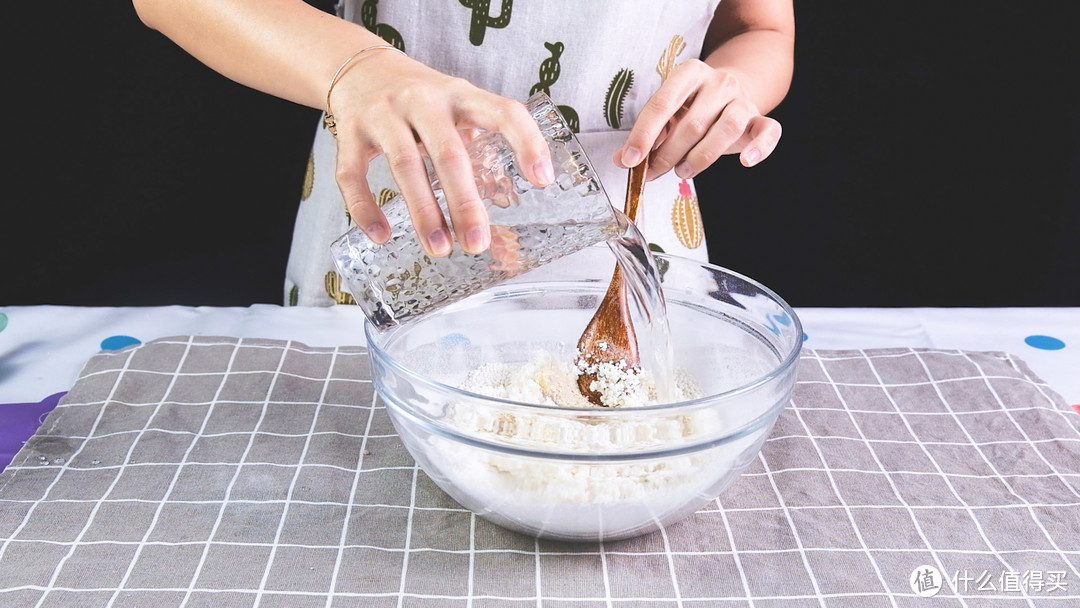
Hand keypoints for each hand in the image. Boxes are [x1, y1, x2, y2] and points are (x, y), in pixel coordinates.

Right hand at [329, 51, 554, 255]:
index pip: (503, 111)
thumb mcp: (457, 106)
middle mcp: (423, 100)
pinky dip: (365, 208)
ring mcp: (383, 113)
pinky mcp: (349, 130)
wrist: (360, 67)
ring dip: (423, 212)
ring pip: (404, 164)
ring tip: (439, 248)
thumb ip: (479, 145)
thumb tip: (507, 207)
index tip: (543, 180)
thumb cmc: (421, 99)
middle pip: (448, 152)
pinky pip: (353, 174)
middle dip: (464, 202)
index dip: (526, 142)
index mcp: (460, 95)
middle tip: (477, 243)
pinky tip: (382, 235)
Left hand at [613, 59, 781, 178]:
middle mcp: (719, 82)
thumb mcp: (669, 112)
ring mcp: (742, 100)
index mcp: (689, 73)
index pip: (662, 104)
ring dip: (700, 158)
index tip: (630, 160)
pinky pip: (768, 132)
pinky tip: (745, 161)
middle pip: (692, 123)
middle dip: (668, 154)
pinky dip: (759, 149)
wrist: (733, 90)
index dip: (643, 135)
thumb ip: (648, 134)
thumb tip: (622, 160)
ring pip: (726, 130)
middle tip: (653, 172)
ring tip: (683, 171)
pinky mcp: (760, 118)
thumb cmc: (693, 105)